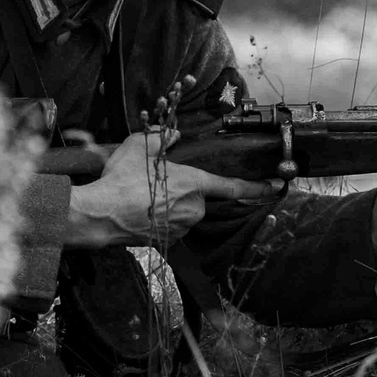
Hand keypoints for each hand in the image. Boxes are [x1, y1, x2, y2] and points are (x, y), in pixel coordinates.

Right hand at [66, 131, 274, 248]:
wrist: (100, 216)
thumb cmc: (121, 181)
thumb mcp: (138, 147)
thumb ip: (160, 139)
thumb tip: (173, 134)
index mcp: (193, 183)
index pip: (232, 186)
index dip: (256, 187)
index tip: (276, 187)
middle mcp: (193, 208)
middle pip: (198, 196)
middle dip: (182, 189)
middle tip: (155, 183)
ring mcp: (181, 227)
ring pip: (184, 211)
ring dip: (170, 204)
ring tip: (142, 197)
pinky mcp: (168, 241)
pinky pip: (171, 225)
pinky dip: (160, 218)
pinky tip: (140, 210)